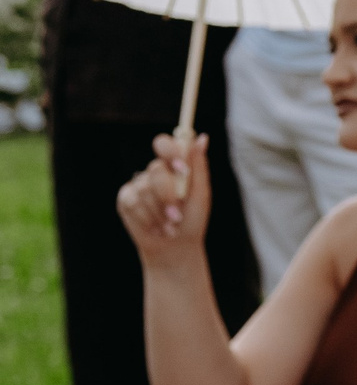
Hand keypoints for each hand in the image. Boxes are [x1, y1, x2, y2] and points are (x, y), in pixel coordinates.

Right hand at [115, 133, 210, 259]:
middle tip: (178, 215)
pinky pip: (132, 202)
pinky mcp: (125, 199)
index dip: (170, 151)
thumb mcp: (201, 194)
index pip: (163, 144)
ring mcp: (137, 185)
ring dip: (160, 212)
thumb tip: (202, 138)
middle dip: (168, 195)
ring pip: (144, 189)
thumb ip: (199, 166)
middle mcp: (153, 172)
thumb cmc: (192, 219)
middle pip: (155, 170)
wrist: (176, 246)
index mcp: (172, 166)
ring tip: (170, 226)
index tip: (182, 169)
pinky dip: (147, 219)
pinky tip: (155, 227)